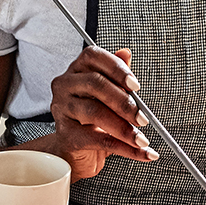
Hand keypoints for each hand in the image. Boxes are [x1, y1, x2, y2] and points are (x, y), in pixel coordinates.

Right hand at [48, 46, 157, 180]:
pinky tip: (141, 151)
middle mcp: (65, 86)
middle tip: (143, 117)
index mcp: (77, 70)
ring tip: (141, 138)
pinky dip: (125, 148)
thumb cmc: (94, 117)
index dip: (116, 68)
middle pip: (95, 84)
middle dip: (124, 102)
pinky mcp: (66, 135)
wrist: (77, 148)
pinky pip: (99, 140)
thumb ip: (117, 74)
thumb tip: (126, 53)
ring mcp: (62, 110)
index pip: (93, 56)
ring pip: (94, 112)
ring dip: (124, 128)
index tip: (136, 85)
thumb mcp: (108, 93)